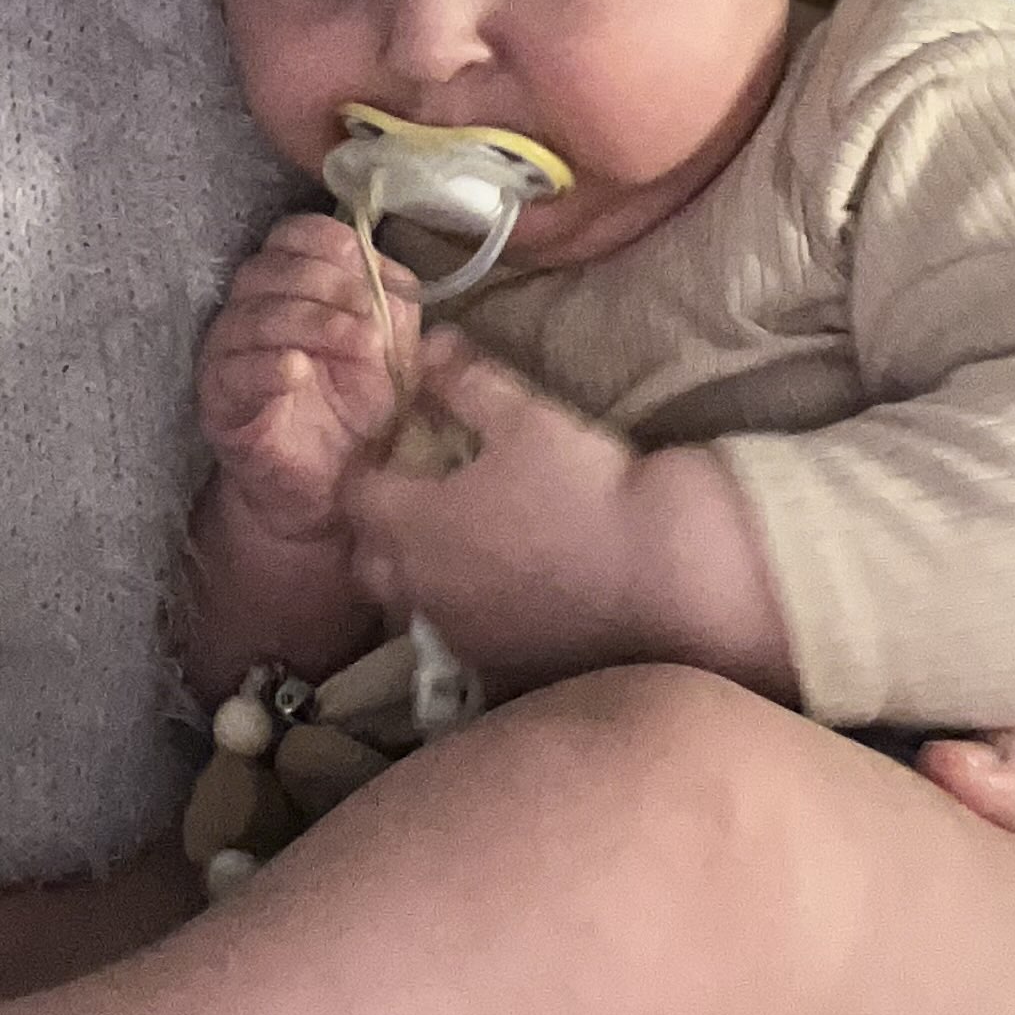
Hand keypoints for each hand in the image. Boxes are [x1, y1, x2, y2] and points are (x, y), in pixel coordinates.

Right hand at [196, 213, 418, 542]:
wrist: (328, 483)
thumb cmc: (358, 407)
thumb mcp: (391, 347)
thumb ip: (392, 302)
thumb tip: (389, 272)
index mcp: (291, 280)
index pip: (294, 233)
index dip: (329, 244)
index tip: (367, 272)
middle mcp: (250, 304)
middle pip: (273, 268)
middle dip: (328, 286)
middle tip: (370, 316)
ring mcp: (228, 350)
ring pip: (254, 314)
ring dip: (311, 323)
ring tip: (358, 345)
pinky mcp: (217, 397)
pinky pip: (234, 371)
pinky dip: (267, 366)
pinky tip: (298, 371)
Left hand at [339, 329, 637, 683]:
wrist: (660, 580)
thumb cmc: (583, 489)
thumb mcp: (525, 417)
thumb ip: (466, 381)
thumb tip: (431, 345)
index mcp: (413, 525)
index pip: (354, 495)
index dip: (366, 467)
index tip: (392, 448)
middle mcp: (421, 589)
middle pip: (368, 561)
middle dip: (377, 530)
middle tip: (416, 497)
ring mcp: (459, 635)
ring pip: (409, 604)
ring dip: (417, 573)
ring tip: (458, 541)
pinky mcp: (498, 668)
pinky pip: (455, 636)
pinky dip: (461, 610)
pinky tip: (498, 587)